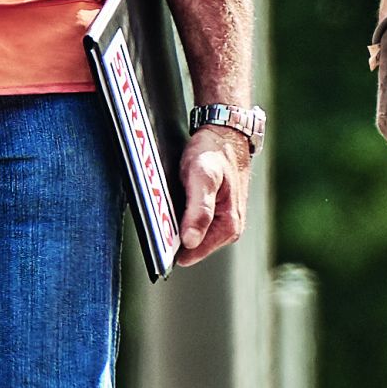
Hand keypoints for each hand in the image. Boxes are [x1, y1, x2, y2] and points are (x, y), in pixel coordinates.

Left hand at [174, 119, 255, 267]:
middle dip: (173, 231)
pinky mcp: (216, 213)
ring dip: (176, 221)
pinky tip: (178, 198)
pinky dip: (181, 213)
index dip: (170, 245)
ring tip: (172, 198)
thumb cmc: (214, 153)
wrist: (226, 134)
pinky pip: (192, 222)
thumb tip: (190, 242)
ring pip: (189, 233)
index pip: (192, 253)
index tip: (157, 229)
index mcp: (228, 227)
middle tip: (164, 204)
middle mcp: (229, 230)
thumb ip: (198, 211)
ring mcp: (223, 222)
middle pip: (190, 246)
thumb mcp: (202, 178)